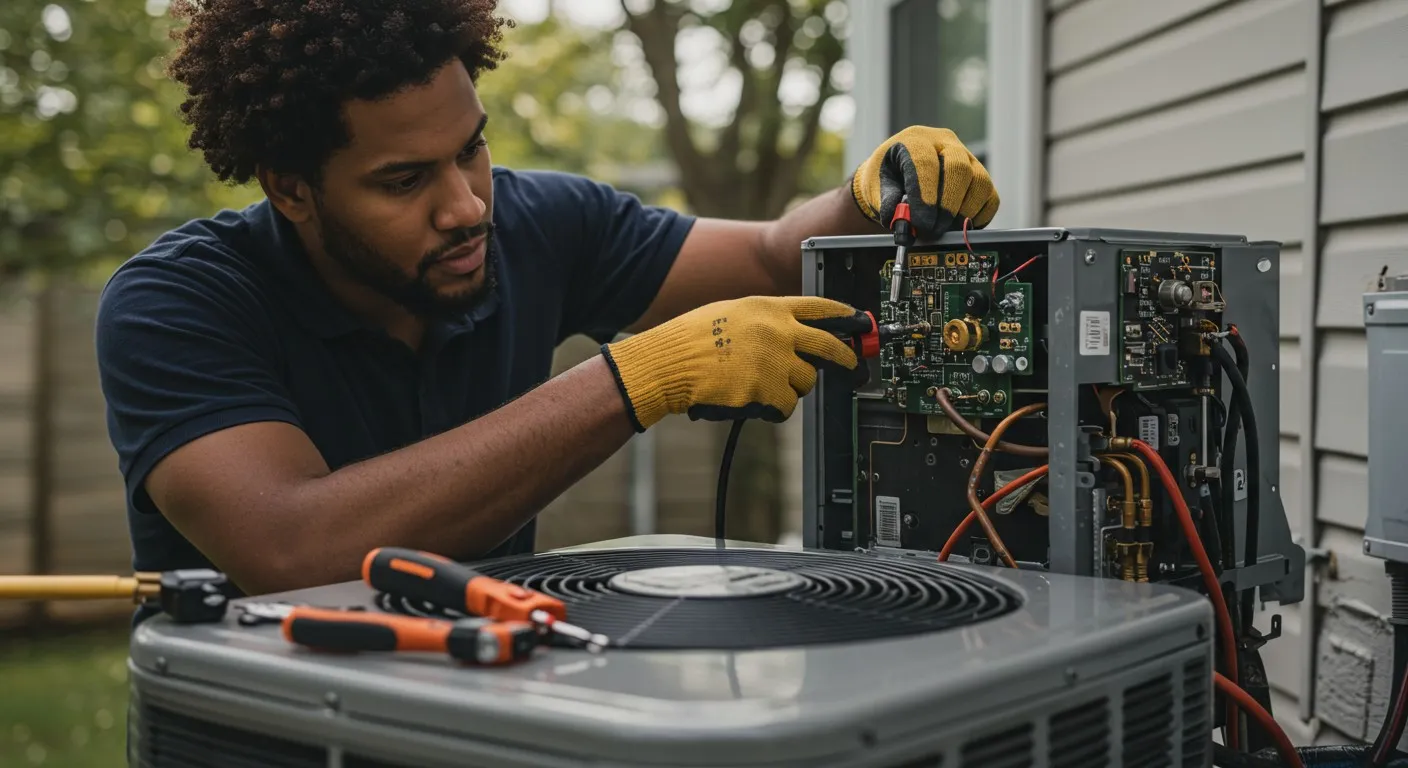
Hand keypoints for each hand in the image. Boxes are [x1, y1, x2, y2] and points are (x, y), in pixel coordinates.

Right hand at [601, 296, 867, 430]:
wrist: (669, 363)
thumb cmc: (692, 341)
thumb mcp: (733, 314)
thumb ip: (767, 322)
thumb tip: (798, 338)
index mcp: (769, 308)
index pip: (820, 308)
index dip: (845, 316)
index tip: (861, 322)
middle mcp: (778, 331)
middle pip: (829, 347)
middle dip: (846, 359)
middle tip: (853, 366)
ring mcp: (775, 361)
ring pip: (806, 381)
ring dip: (792, 387)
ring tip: (760, 383)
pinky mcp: (768, 390)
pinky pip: (786, 405)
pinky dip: (773, 407)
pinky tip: (750, 398)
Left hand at [850, 126, 998, 237]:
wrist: (896, 176)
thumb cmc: (885, 181)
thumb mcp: (877, 189)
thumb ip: (890, 206)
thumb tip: (906, 224)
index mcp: (914, 140)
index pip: (925, 163)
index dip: (925, 196)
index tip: (921, 223)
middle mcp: (945, 143)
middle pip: (959, 169)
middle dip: (947, 206)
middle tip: (934, 229)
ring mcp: (967, 157)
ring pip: (980, 182)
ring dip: (964, 213)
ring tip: (944, 229)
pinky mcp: (980, 176)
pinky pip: (990, 197)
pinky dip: (978, 217)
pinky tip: (959, 226)